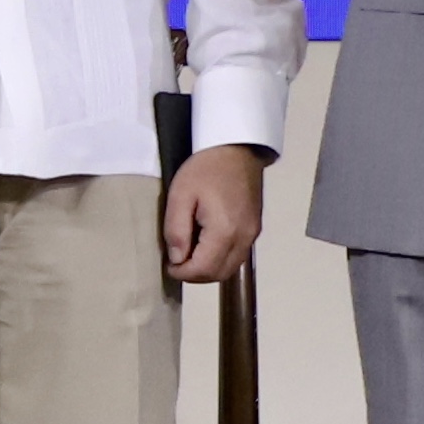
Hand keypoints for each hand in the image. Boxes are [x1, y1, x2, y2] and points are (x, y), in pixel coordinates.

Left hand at [162, 143, 265, 283]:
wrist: (236, 148)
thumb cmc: (205, 168)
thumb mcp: (180, 195)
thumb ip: (176, 230)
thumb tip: (177, 259)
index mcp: (225, 231)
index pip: (203, 269)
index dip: (182, 273)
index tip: (168, 265)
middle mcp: (244, 238)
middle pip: (219, 274)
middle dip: (195, 275)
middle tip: (176, 263)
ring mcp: (253, 234)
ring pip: (230, 268)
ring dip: (208, 270)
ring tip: (188, 255)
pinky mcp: (255, 229)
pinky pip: (237, 256)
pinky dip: (220, 260)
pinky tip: (205, 247)